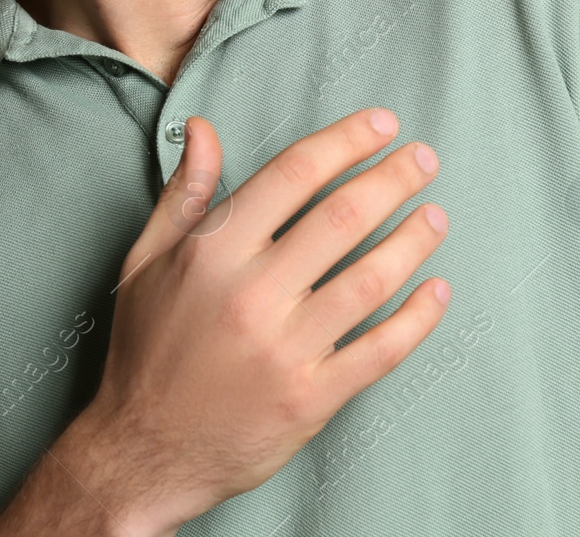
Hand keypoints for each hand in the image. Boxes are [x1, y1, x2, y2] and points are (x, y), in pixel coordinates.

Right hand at [82, 108, 450, 531]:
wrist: (142, 454)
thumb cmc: (147, 352)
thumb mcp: (145, 264)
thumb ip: (183, 195)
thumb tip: (203, 129)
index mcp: (212, 254)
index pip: (292, 176)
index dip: (344, 142)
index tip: (382, 125)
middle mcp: (251, 295)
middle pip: (342, 218)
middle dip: (393, 179)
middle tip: (424, 159)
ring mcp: (285, 350)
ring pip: (370, 280)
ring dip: (413, 241)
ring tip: (436, 215)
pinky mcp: (311, 398)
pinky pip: (380, 350)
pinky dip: (418, 318)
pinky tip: (438, 289)